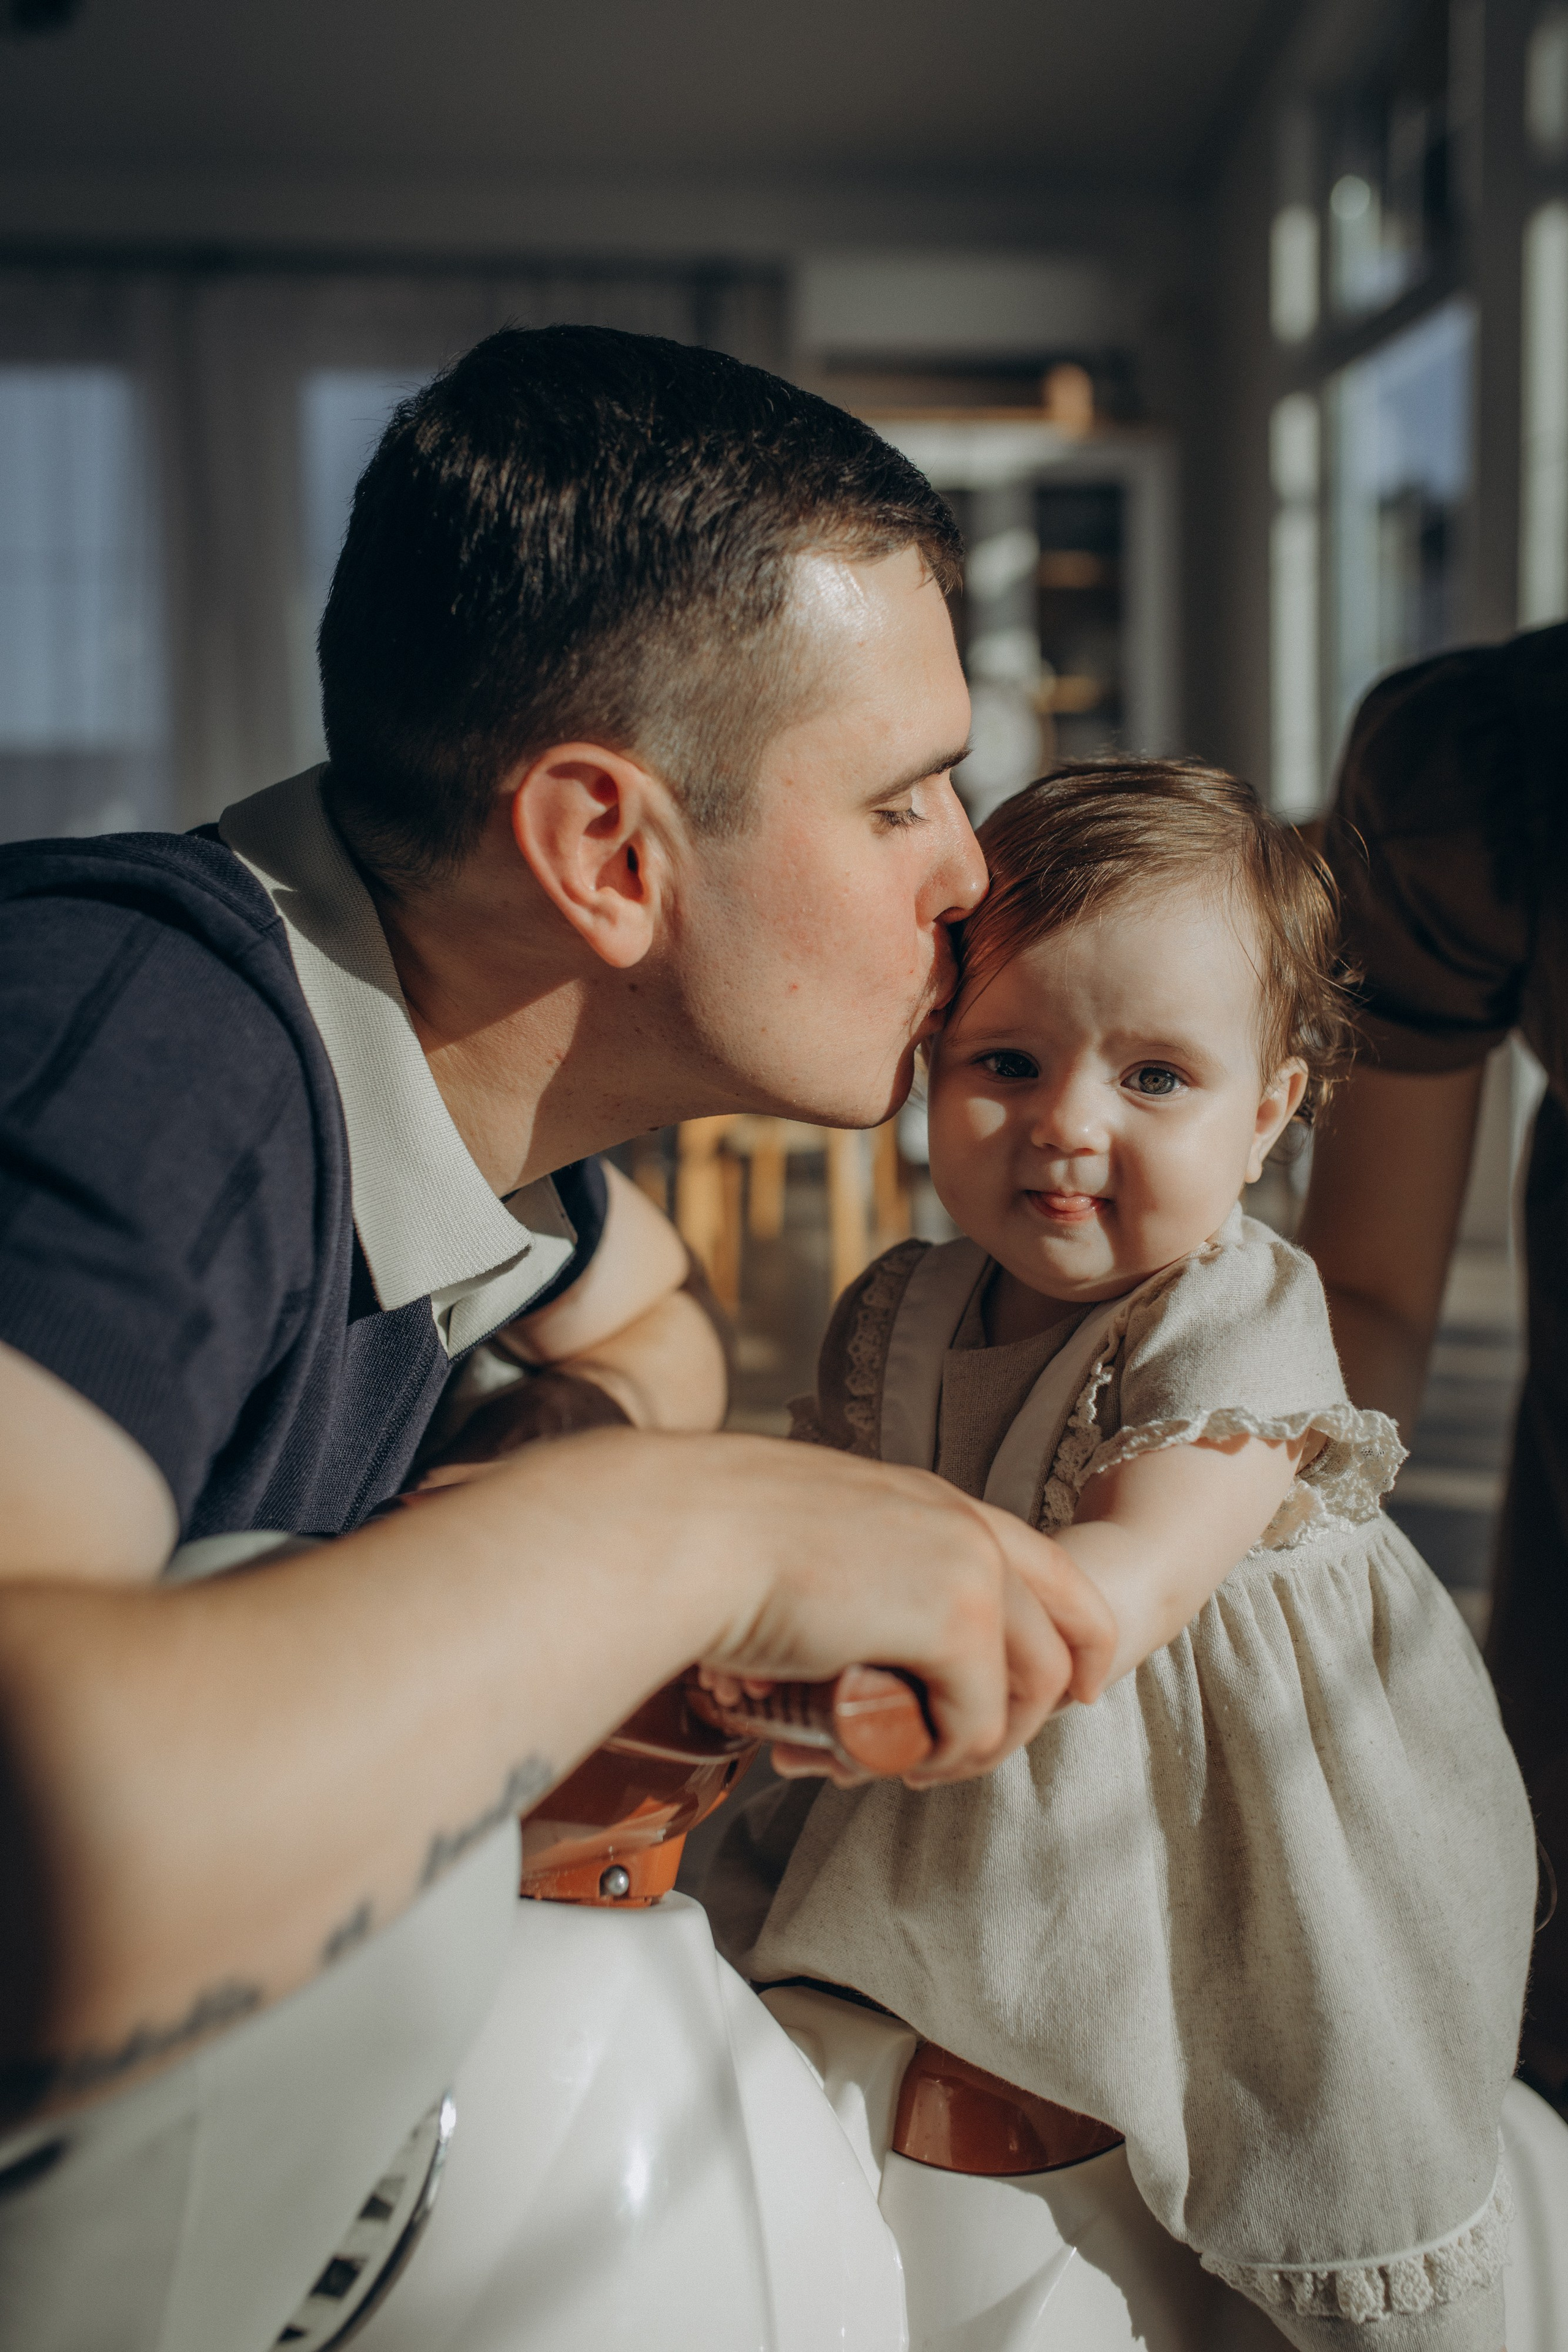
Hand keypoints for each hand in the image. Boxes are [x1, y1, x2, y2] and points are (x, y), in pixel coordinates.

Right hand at [668, 1437, 1115, 1785]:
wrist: (690, 1530)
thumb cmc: (717, 1538)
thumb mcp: (818, 1538)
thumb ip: (856, 1570)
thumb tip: (848, 1630)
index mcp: (937, 1501)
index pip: (1054, 1570)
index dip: (1078, 1639)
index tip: (1073, 1691)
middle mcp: (969, 1527)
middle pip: (1056, 1641)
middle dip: (1024, 1718)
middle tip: (951, 1759)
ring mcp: (971, 1571)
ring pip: (1026, 1691)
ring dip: (973, 1746)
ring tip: (903, 1763)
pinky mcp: (954, 1623)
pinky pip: (977, 1721)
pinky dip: (937, 1756)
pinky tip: (883, 1756)